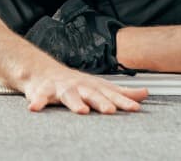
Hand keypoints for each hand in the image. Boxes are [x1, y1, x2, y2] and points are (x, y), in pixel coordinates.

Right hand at [22, 65, 148, 114]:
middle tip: (110, 110)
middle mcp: (79, 86)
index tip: (135, 108)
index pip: (111, 95)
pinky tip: (35, 108)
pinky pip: (40, 96)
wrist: (42, 71)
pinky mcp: (43, 90)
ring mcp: (61, 87)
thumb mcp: (99, 86)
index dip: (123, 101)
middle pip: (92, 94)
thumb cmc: (75, 83)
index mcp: (93, 86)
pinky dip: (38, 101)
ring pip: (68, 95)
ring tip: (82, 111)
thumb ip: (121, 93)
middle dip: (101, 102)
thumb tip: (145, 93)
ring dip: (75, 102)